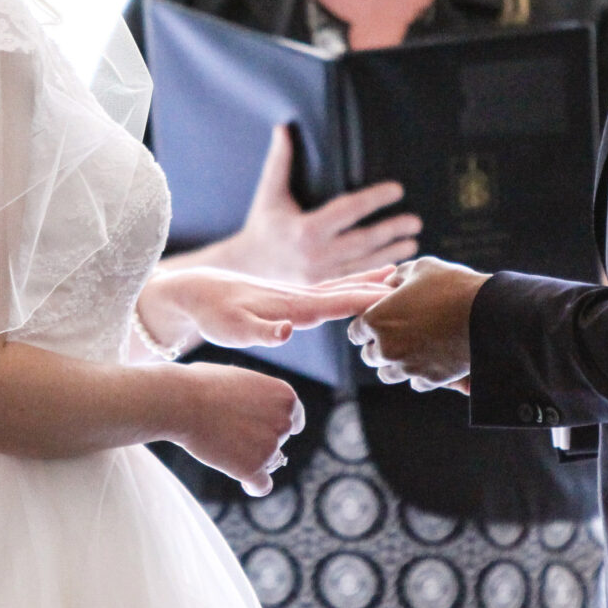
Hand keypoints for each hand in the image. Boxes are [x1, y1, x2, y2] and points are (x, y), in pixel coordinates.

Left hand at [138, 265, 396, 355]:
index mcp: (293, 306)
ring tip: (396, 276)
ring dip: (367, 282)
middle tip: (411, 285)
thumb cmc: (215, 315)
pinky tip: (358, 287)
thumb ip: (262, 332)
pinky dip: (348, 286)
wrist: (196, 292)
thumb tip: (287, 330)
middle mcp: (299, 297)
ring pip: (339, 287)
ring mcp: (296, 295)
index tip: (395, 297)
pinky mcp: (290, 298)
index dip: (367, 300)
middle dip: (378, 288)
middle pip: (346, 291)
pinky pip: (327, 291)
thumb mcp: (234, 329)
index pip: (338, 302)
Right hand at [166, 362, 304, 495]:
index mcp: (284, 396)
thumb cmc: (201, 384)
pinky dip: (254, 486)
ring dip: (254, 459)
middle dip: (260, 439)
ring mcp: (270, 447)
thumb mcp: (240, 379)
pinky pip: (262, 486)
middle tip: (230, 432)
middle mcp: (284, 422)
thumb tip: (255, 409)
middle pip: (279, 441)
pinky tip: (245, 483)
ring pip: (269, 462)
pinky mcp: (253, 468)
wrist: (181, 402)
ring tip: (226, 449)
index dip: (277, 424)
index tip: (264, 429)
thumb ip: (256, 396)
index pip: (294, 419)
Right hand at [202, 127, 420, 283]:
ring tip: (413, 242)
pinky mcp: (324, 290)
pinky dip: (377, 272)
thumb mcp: (269, 194)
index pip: (348, 210)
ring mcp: (321, 277)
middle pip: (362, 241)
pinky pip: (356, 279)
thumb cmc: (262, 227)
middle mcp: (316, 256)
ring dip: (391, 253)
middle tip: (415, 222)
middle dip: (391, 230)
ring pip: (364, 264)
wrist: (246, 269)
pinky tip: (394, 264)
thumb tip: (283, 127)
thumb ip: (279, 161)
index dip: (375, 199)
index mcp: (305, 230)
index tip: (397, 189)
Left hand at [346, 257, 487, 390]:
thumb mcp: (421, 269)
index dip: (366, 326)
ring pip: (387, 374)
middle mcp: (386, 348)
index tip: (377, 322)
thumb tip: (389, 282)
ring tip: (409, 352)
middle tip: (395, 336)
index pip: (355, 332)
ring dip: (394, 364)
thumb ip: (398, 277)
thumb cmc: (452, 286)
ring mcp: (406, 367)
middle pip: (369, 356)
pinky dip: (419, 374)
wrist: (488, 314)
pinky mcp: (429, 379)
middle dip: (379, 346)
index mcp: (377, 320)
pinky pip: (415, 383)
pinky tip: (428, 361)